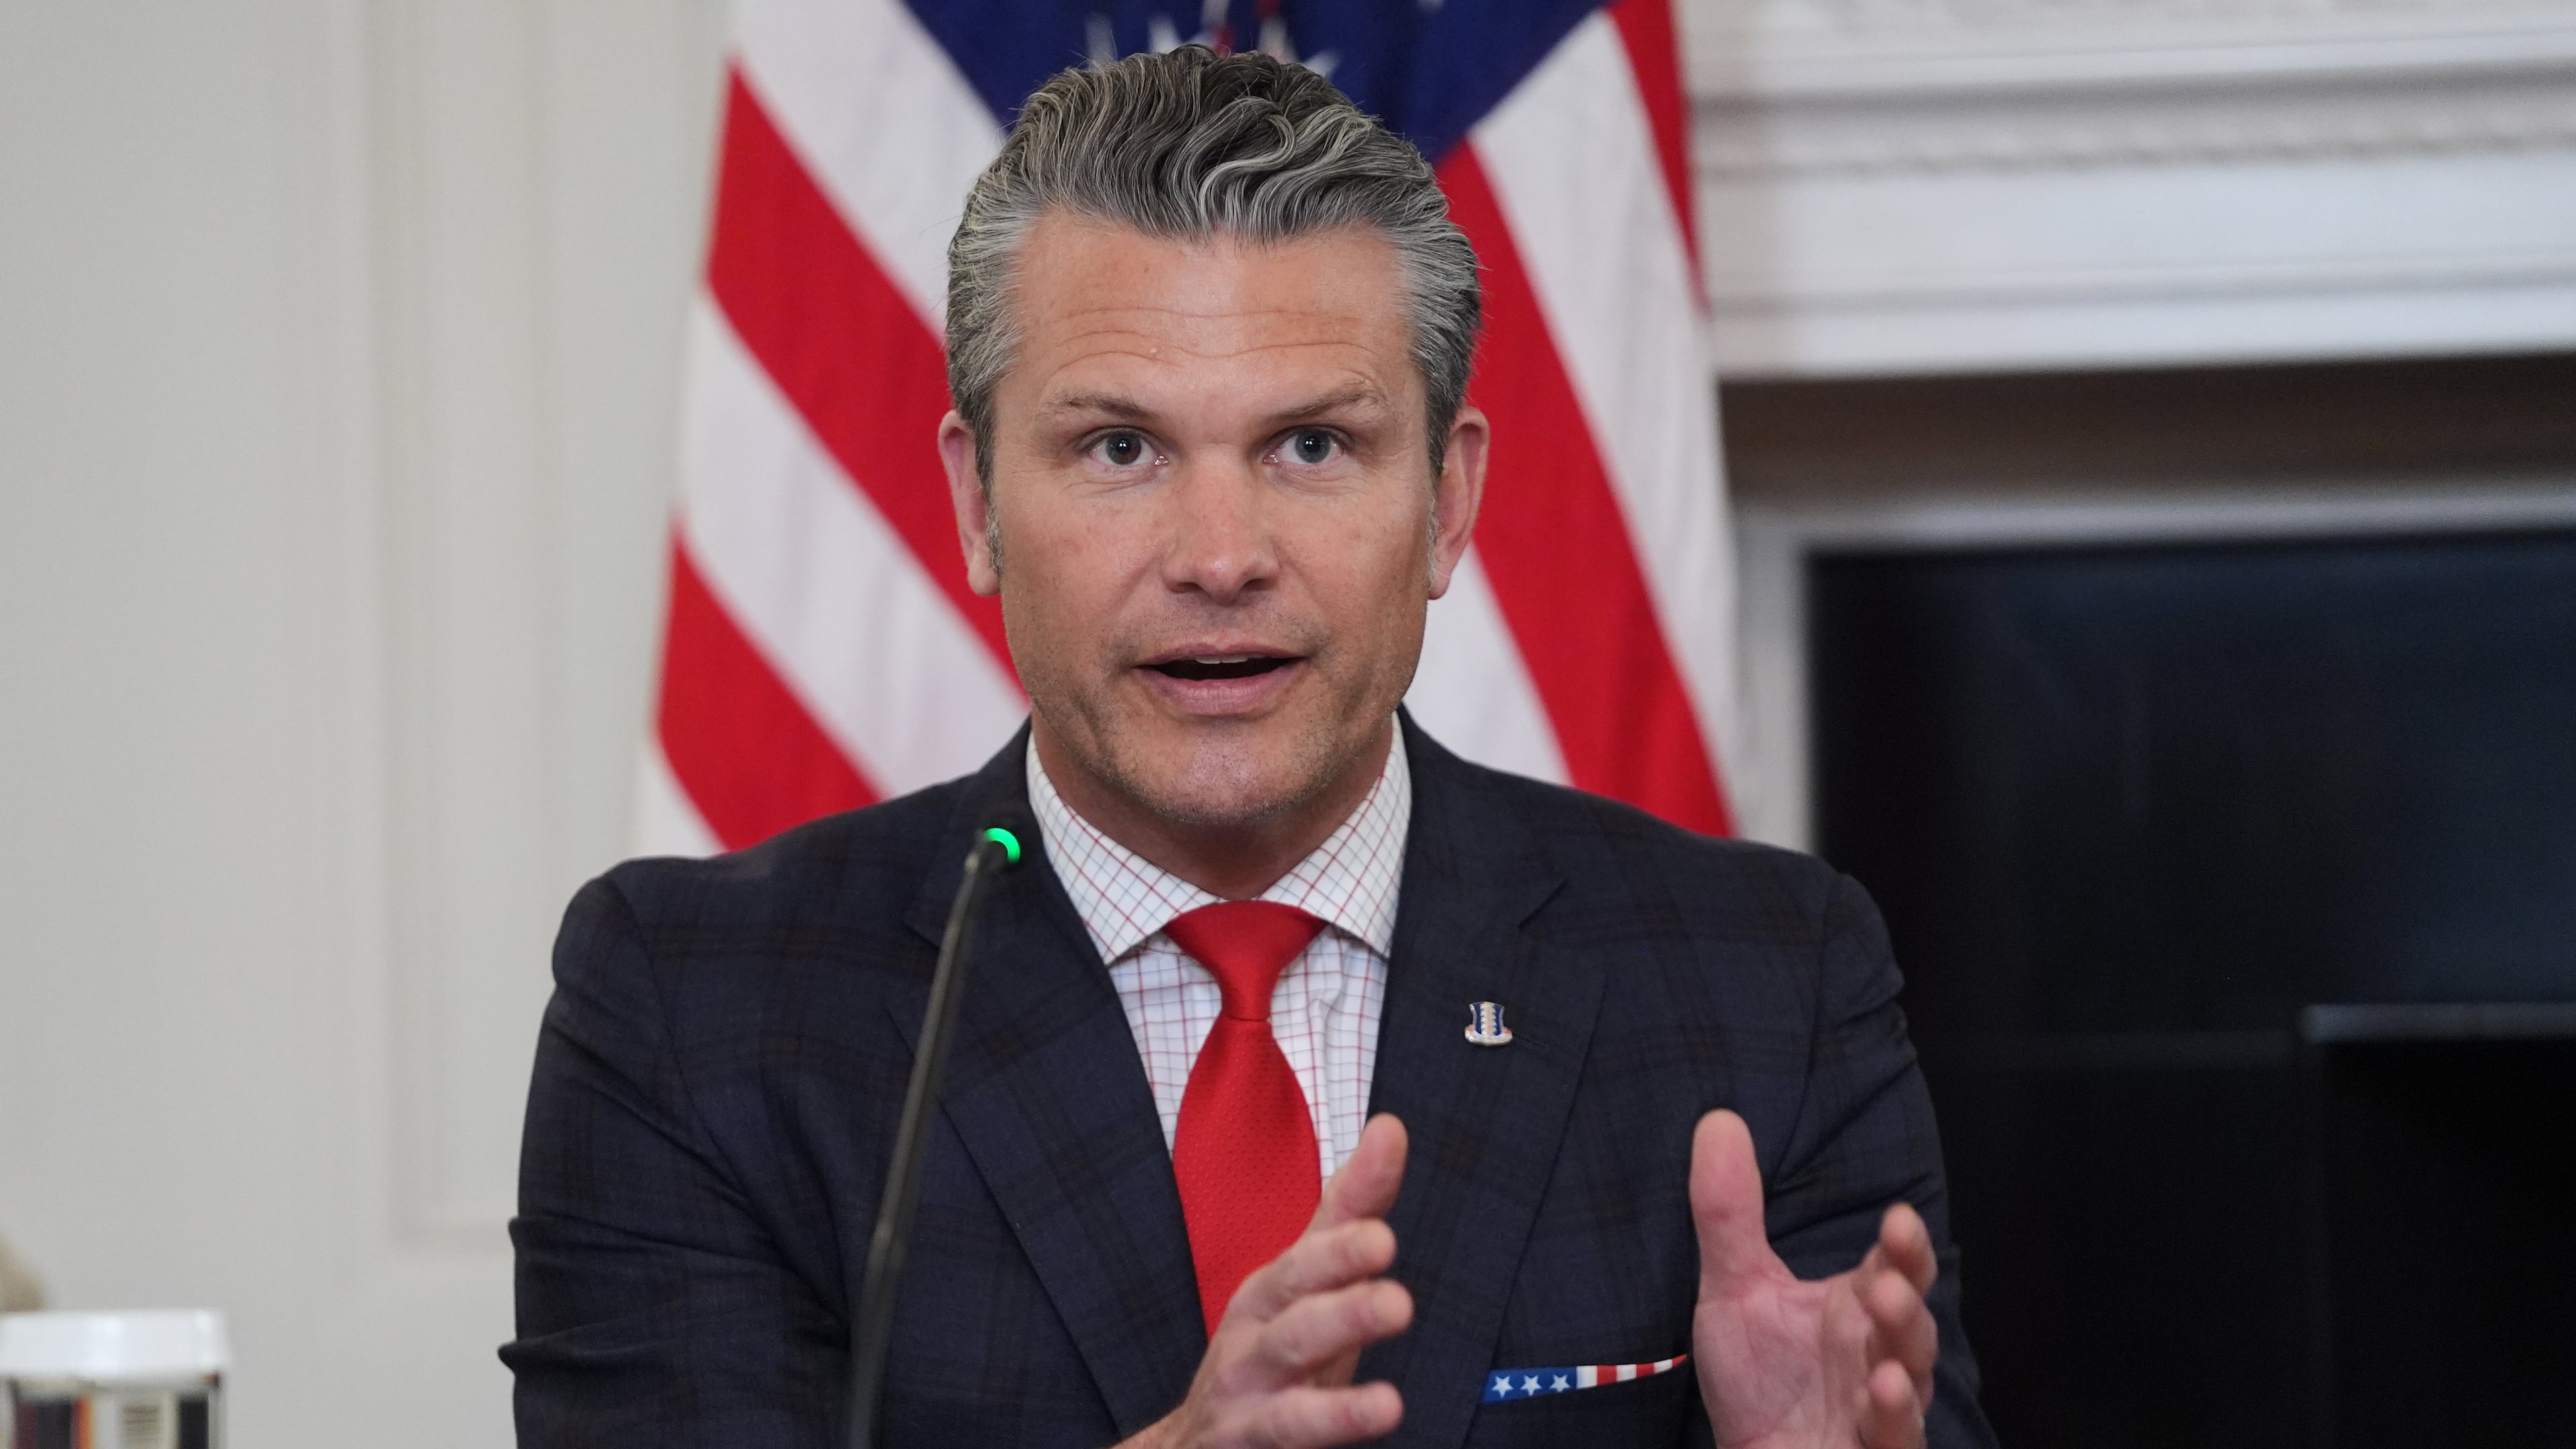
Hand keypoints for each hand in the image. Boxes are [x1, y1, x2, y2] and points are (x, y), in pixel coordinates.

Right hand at [1125, 1114, 1413, 1448]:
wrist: (1195, 1443)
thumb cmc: (1272, 1351)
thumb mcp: (1312, 1283)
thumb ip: (1351, 1213)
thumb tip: (1391, 1126)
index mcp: (1273, 1288)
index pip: (1313, 1251)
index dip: (1345, 1240)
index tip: (1385, 1224)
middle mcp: (1253, 1333)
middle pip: (1295, 1311)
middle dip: (1342, 1303)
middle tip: (1395, 1294)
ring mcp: (1246, 1392)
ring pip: (1287, 1380)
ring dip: (1337, 1396)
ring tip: (1390, 1405)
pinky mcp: (1250, 1441)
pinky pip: (1290, 1434)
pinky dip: (1332, 1428)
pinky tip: (1381, 1419)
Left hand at [1689, 1110, 1937, 1448]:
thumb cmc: (1761, 1382)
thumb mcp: (1734, 1291)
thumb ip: (1729, 1214)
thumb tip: (1717, 1120)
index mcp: (1857, 1308)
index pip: (1893, 1267)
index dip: (1903, 1247)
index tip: (1898, 1218)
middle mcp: (1880, 1354)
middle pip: (1910, 1321)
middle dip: (1907, 1297)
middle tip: (1889, 1279)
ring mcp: (1883, 1409)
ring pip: (1911, 1379)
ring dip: (1903, 1353)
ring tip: (1886, 1332)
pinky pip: (1897, 1439)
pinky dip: (1896, 1417)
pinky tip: (1883, 1393)